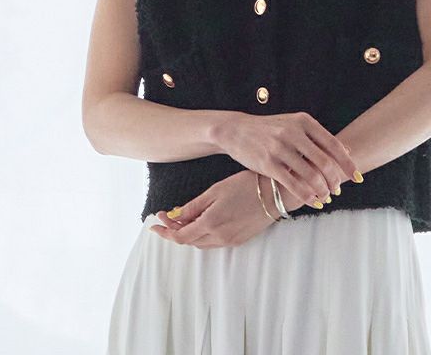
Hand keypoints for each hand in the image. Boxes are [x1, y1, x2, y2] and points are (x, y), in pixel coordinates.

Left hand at [148, 170, 283, 248]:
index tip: (155, 223)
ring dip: (188, 234)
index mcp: (211, 223)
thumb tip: (176, 215)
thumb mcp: (216, 191)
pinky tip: (201, 223)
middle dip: (175, 231)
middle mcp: (219, 237)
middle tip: (167, 218)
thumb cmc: (246, 186)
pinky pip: (214, 242)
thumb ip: (194, 206)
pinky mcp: (239, 240)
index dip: (165, 231)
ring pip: (201, 243)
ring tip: (181, 219)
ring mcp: (230, 241)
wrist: (275, 193)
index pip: (180, 236)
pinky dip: (202, 235)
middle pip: (189, 241)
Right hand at [214, 111, 358, 207]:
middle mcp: (293, 133)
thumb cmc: (269, 129)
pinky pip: (293, 184)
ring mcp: (280, 148)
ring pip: (311, 175)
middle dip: (335, 180)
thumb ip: (317, 136)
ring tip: (326, 197)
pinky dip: (307, 196)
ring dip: (322, 190)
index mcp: (303, 121)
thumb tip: (346, 150)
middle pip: (325, 162)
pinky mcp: (268, 164)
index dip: (347, 163)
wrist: (236, 130)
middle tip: (338, 190)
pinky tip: (313, 201)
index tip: (357, 177)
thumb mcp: (294, 124)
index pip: (333, 145)